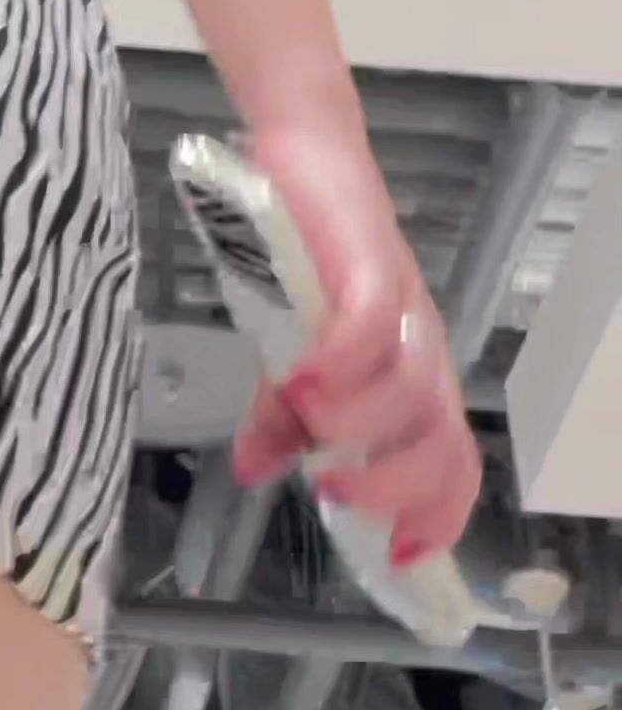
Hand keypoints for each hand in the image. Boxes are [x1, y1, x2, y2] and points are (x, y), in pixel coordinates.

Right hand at [232, 111, 480, 565]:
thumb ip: (280, 414)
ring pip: (411, 393)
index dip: (437, 519)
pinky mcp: (372, 262)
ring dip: (358, 427)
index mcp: (413, 378)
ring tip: (304, 426)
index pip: (453, 466)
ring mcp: (402, 307)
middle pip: (445, 444)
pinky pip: (372, 329)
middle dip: (396, 488)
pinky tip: (297, 380)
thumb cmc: (303, 251)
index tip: (397, 560)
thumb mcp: (288, 348)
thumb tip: (256, 473)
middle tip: (334, 494)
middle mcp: (421, 350)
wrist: (303, 148)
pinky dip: (339, 367)